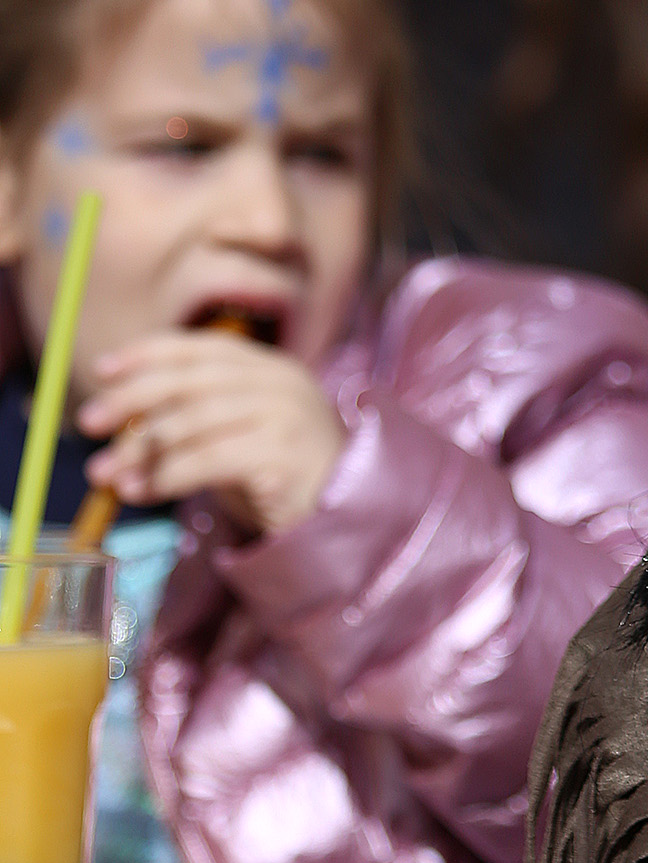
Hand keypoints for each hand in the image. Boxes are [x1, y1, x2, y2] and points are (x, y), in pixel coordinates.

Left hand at [77, 332, 347, 536]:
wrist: (343, 517)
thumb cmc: (280, 476)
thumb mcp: (236, 432)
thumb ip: (194, 415)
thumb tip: (119, 420)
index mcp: (269, 366)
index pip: (200, 346)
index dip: (148, 353)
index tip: (102, 369)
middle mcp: (280, 383)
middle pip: (190, 380)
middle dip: (131, 399)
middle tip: (89, 423)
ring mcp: (286, 416)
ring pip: (193, 422)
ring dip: (140, 449)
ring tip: (108, 476)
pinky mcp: (283, 456)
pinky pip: (208, 460)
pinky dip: (167, 476)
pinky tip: (143, 491)